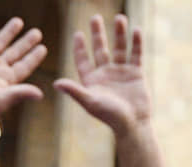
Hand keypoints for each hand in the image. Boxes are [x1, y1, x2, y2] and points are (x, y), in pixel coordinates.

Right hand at [0, 17, 47, 117]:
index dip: (33, 57)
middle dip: (26, 42)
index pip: (24, 66)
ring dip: (9, 32)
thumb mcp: (1, 99)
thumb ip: (20, 93)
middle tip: (37, 32)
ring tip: (18, 21)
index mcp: (6, 79)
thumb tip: (41, 95)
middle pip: (15, 52)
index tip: (43, 47)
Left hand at [53, 14, 150, 136]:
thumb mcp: (90, 102)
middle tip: (95, 17)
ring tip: (119, 18)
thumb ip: (74, 91)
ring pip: (119, 48)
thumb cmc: (109, 116)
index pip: (83, 59)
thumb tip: (55, 83)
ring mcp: (120, 72)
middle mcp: (105, 74)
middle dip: (98, 34)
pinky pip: (135, 54)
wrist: (133, 124)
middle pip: (100, 49)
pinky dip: (136, 42)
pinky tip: (136, 30)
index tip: (78, 33)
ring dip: (119, 34)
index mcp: (91, 80)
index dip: (80, 47)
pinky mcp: (135, 73)